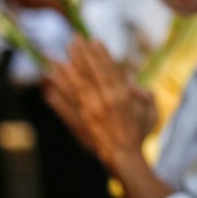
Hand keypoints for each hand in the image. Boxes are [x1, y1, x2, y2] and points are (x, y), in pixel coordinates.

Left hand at [44, 37, 155, 174]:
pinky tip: (45, 90)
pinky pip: (64, 109)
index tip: (93, 40)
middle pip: (90, 72)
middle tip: (73, 39)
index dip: (100, 54)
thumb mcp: (151, 113)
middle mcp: (103, 101)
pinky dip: (54, 100)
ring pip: (74, 87)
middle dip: (81, 54)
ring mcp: (89, 113)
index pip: (108, 69)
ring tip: (53, 58)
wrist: (124, 158)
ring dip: (63, 72)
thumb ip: (146, 97)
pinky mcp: (79, 124)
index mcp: (121, 96)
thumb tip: (135, 85)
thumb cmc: (139, 135)